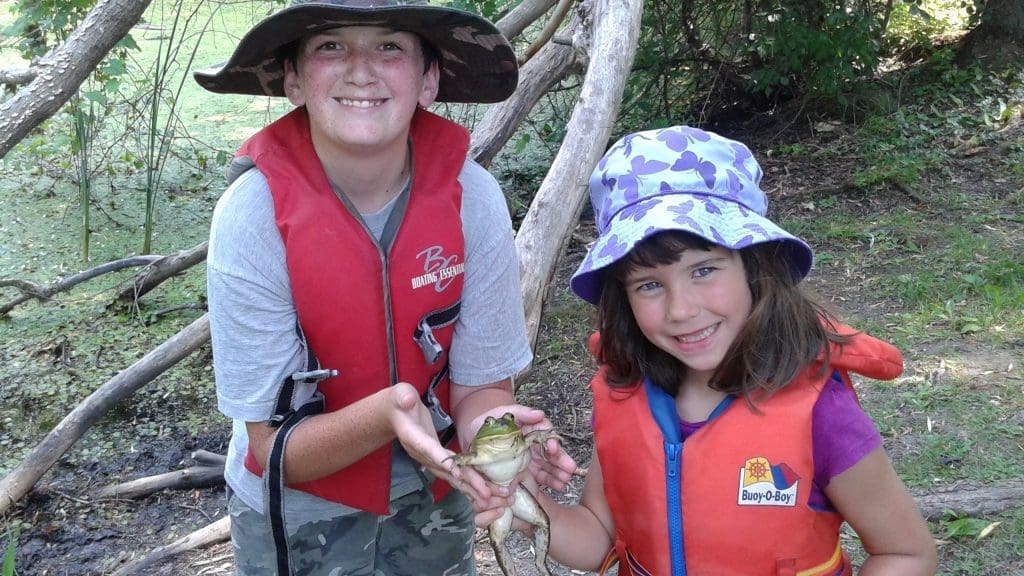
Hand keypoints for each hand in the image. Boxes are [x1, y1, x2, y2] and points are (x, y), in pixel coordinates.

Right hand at [387, 383, 501, 507]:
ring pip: (452, 476)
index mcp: (414, 438)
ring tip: (489, 499)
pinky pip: (454, 474)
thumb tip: (408, 399)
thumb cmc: (399, 403)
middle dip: (467, 482)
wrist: (395, 415)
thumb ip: (404, 397)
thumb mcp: (400, 395)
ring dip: (471, 487)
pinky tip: (482, 492)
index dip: (443, 461)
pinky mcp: (437, 460)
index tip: (458, 473)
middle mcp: (422, 454)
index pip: (430, 450)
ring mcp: (430, 459)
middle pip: (446, 470)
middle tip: (486, 494)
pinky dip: (468, 483)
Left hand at [465, 404, 577, 491]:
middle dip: (561, 461)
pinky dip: (549, 481)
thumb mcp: (506, 412)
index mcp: (532, 430)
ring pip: (548, 466)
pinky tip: (557, 486)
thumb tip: (540, 413)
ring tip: (564, 481)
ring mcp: (530, 459)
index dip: (552, 441)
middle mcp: (534, 445)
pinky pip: (538, 477)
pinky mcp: (524, 471)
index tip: (553, 448)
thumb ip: (522, 412)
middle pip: (551, 453)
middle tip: (569, 469)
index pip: (546, 435)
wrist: (475, 434)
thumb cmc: (492, 420)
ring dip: (558, 473)